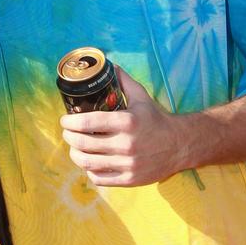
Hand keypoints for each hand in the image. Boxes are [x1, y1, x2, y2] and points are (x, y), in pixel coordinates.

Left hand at [60, 67, 186, 185]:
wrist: (180, 145)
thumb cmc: (157, 120)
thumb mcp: (142, 97)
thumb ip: (123, 82)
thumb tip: (109, 65)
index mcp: (127, 122)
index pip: (88, 122)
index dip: (70, 122)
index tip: (64, 120)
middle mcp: (126, 144)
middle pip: (83, 143)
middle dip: (68, 137)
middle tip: (67, 133)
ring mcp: (128, 164)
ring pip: (88, 162)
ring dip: (75, 154)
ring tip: (74, 148)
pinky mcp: (130, 179)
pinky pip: (99, 178)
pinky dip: (89, 171)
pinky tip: (89, 163)